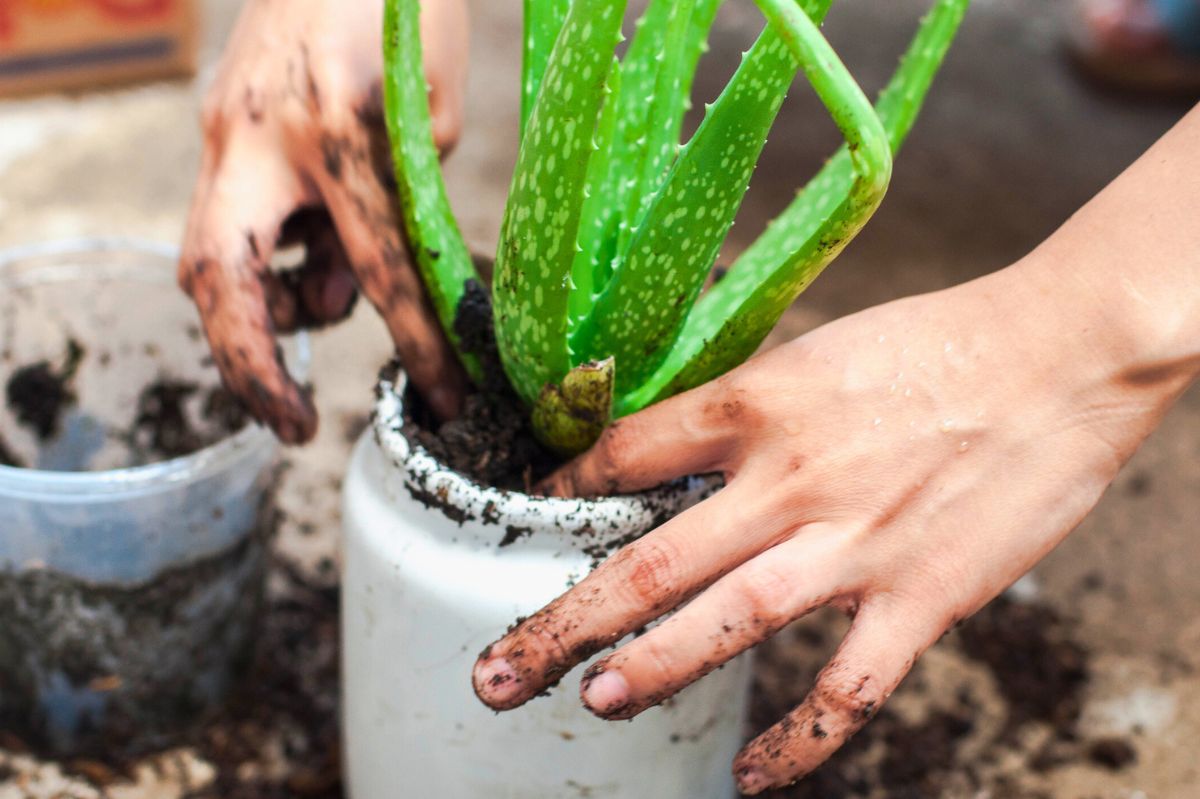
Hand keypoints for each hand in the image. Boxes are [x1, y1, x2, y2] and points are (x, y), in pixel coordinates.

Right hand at [179, 0, 468, 442]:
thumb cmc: (408, 10)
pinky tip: (305, 250)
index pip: (379, 263)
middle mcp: (262, 131)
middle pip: (221, 278)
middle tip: (293, 424)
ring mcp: (223, 126)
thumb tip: (341, 293)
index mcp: (343, 124)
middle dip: (251, 366)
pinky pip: (225, 218)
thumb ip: (396, 209)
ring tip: (321, 303)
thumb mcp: (432, 116)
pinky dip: (263, 258)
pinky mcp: (214, 121)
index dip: (416, 342)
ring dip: (259, 308)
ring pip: (210, 254)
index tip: (445, 398)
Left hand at [471, 258, 1191, 792]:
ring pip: (722, 626)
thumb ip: (746, 406)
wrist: (1061, 354)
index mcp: (756, 406)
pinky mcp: (918, 600)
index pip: (624, 455)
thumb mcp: (817, 352)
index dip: (562, 490)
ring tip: (591, 702)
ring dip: (647, 672)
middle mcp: (786, 482)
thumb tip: (679, 439)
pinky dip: (795, 744)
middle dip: (561, 622)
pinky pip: (844, 691)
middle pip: (645, 563)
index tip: (531, 516)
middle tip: (499, 671)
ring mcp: (850, 547)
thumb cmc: (937, 342)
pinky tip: (752, 777)